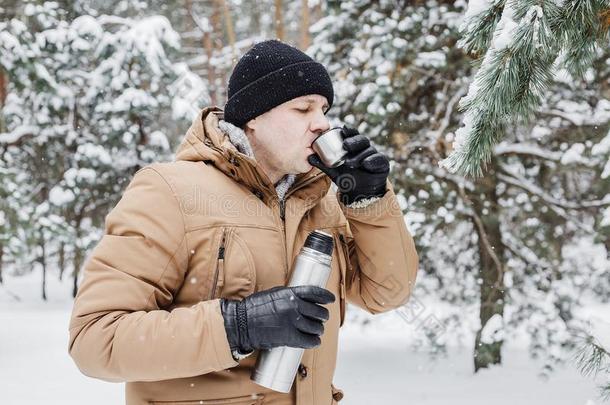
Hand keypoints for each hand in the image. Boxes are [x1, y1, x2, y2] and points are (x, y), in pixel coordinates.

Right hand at [220, 285, 334, 351]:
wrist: (242, 323)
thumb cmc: (254, 308)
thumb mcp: (273, 293)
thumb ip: (288, 294)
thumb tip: (301, 296)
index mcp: (290, 294)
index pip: (315, 293)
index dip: (326, 296)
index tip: (330, 299)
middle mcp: (294, 306)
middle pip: (319, 312)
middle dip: (322, 317)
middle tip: (321, 320)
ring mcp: (293, 322)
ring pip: (317, 327)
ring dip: (319, 330)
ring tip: (316, 331)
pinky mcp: (289, 338)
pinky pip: (310, 341)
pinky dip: (314, 342)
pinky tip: (314, 341)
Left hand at [308, 126, 389, 204]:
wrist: (360, 192)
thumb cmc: (347, 177)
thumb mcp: (333, 171)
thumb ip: (322, 164)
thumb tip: (309, 157)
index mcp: (353, 145)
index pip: (351, 134)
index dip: (348, 131)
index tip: (342, 129)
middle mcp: (365, 147)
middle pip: (361, 140)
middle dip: (353, 141)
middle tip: (345, 146)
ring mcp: (374, 154)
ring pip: (368, 150)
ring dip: (359, 155)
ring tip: (350, 163)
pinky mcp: (382, 163)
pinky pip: (378, 159)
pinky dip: (372, 161)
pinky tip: (366, 164)